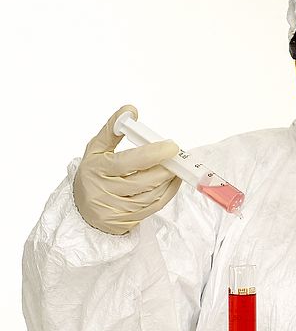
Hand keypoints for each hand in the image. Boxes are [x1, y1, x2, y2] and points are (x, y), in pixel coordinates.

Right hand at [72, 105, 181, 234]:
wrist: (83, 209)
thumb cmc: (93, 174)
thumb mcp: (95, 151)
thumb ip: (112, 130)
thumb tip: (130, 110)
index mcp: (97, 170)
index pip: (129, 162)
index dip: (152, 154)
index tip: (170, 146)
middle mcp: (105, 191)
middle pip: (144, 181)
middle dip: (165, 168)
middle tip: (176, 157)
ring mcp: (117, 209)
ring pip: (152, 195)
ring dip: (169, 181)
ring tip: (176, 168)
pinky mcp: (128, 220)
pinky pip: (154, 207)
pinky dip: (168, 193)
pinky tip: (173, 181)